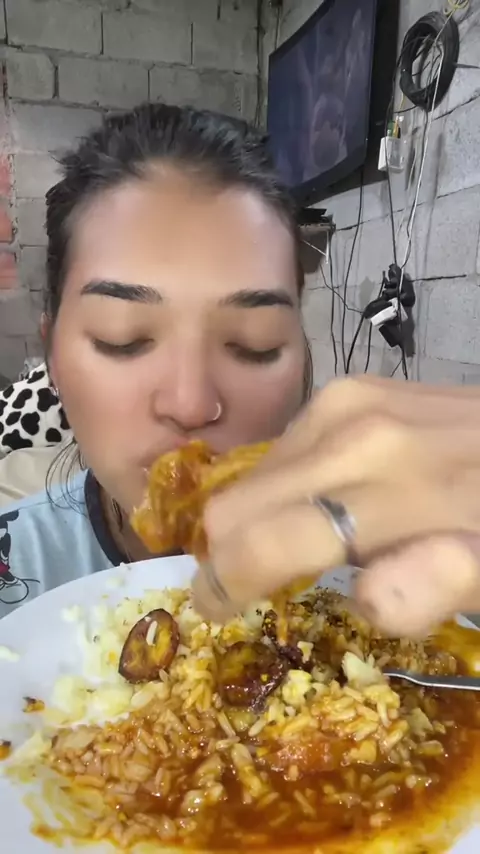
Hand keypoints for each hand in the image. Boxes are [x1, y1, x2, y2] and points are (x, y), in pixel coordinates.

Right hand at [192, 376, 479, 636]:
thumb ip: (430, 593)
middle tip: (254, 586)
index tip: (218, 611)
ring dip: (260, 519)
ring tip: (301, 543)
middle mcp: (354, 435)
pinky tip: (325, 499)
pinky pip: (279, 449)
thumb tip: (367, 594)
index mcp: (395, 492)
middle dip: (229, 553)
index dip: (225, 587)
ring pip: (249, 476)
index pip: (266, 544)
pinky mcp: (346, 387)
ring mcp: (346, 401)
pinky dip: (285, 486)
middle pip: (234, 505)